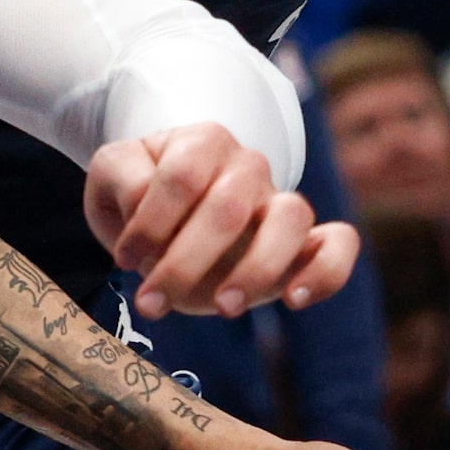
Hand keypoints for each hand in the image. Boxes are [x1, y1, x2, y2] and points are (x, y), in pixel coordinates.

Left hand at [84, 123, 358, 320]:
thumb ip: (120, 177)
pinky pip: (339, 243)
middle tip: (151, 302)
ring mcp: (280, 200)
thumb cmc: (140, 195)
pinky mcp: (305, 240)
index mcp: (201, 141)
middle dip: (185, 262)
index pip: (182, 176)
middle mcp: (248, 164)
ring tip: (223, 307)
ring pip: (292, 217)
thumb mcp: (110, 177)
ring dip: (256, 268)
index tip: (124, 258)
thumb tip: (144, 201)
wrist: (169, 214)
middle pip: (229, 205)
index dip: (150, 222)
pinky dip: (326, 271)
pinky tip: (295, 300)